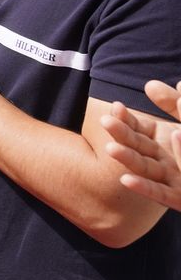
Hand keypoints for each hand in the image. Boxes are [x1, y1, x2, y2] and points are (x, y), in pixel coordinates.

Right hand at [101, 81, 180, 210]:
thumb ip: (176, 104)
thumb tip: (151, 84)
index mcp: (165, 142)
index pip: (139, 129)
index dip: (126, 118)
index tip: (116, 106)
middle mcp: (165, 160)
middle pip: (139, 146)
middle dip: (121, 134)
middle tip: (105, 122)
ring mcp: (173, 180)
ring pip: (147, 169)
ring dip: (127, 160)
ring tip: (111, 149)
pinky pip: (162, 194)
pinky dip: (144, 188)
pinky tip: (126, 180)